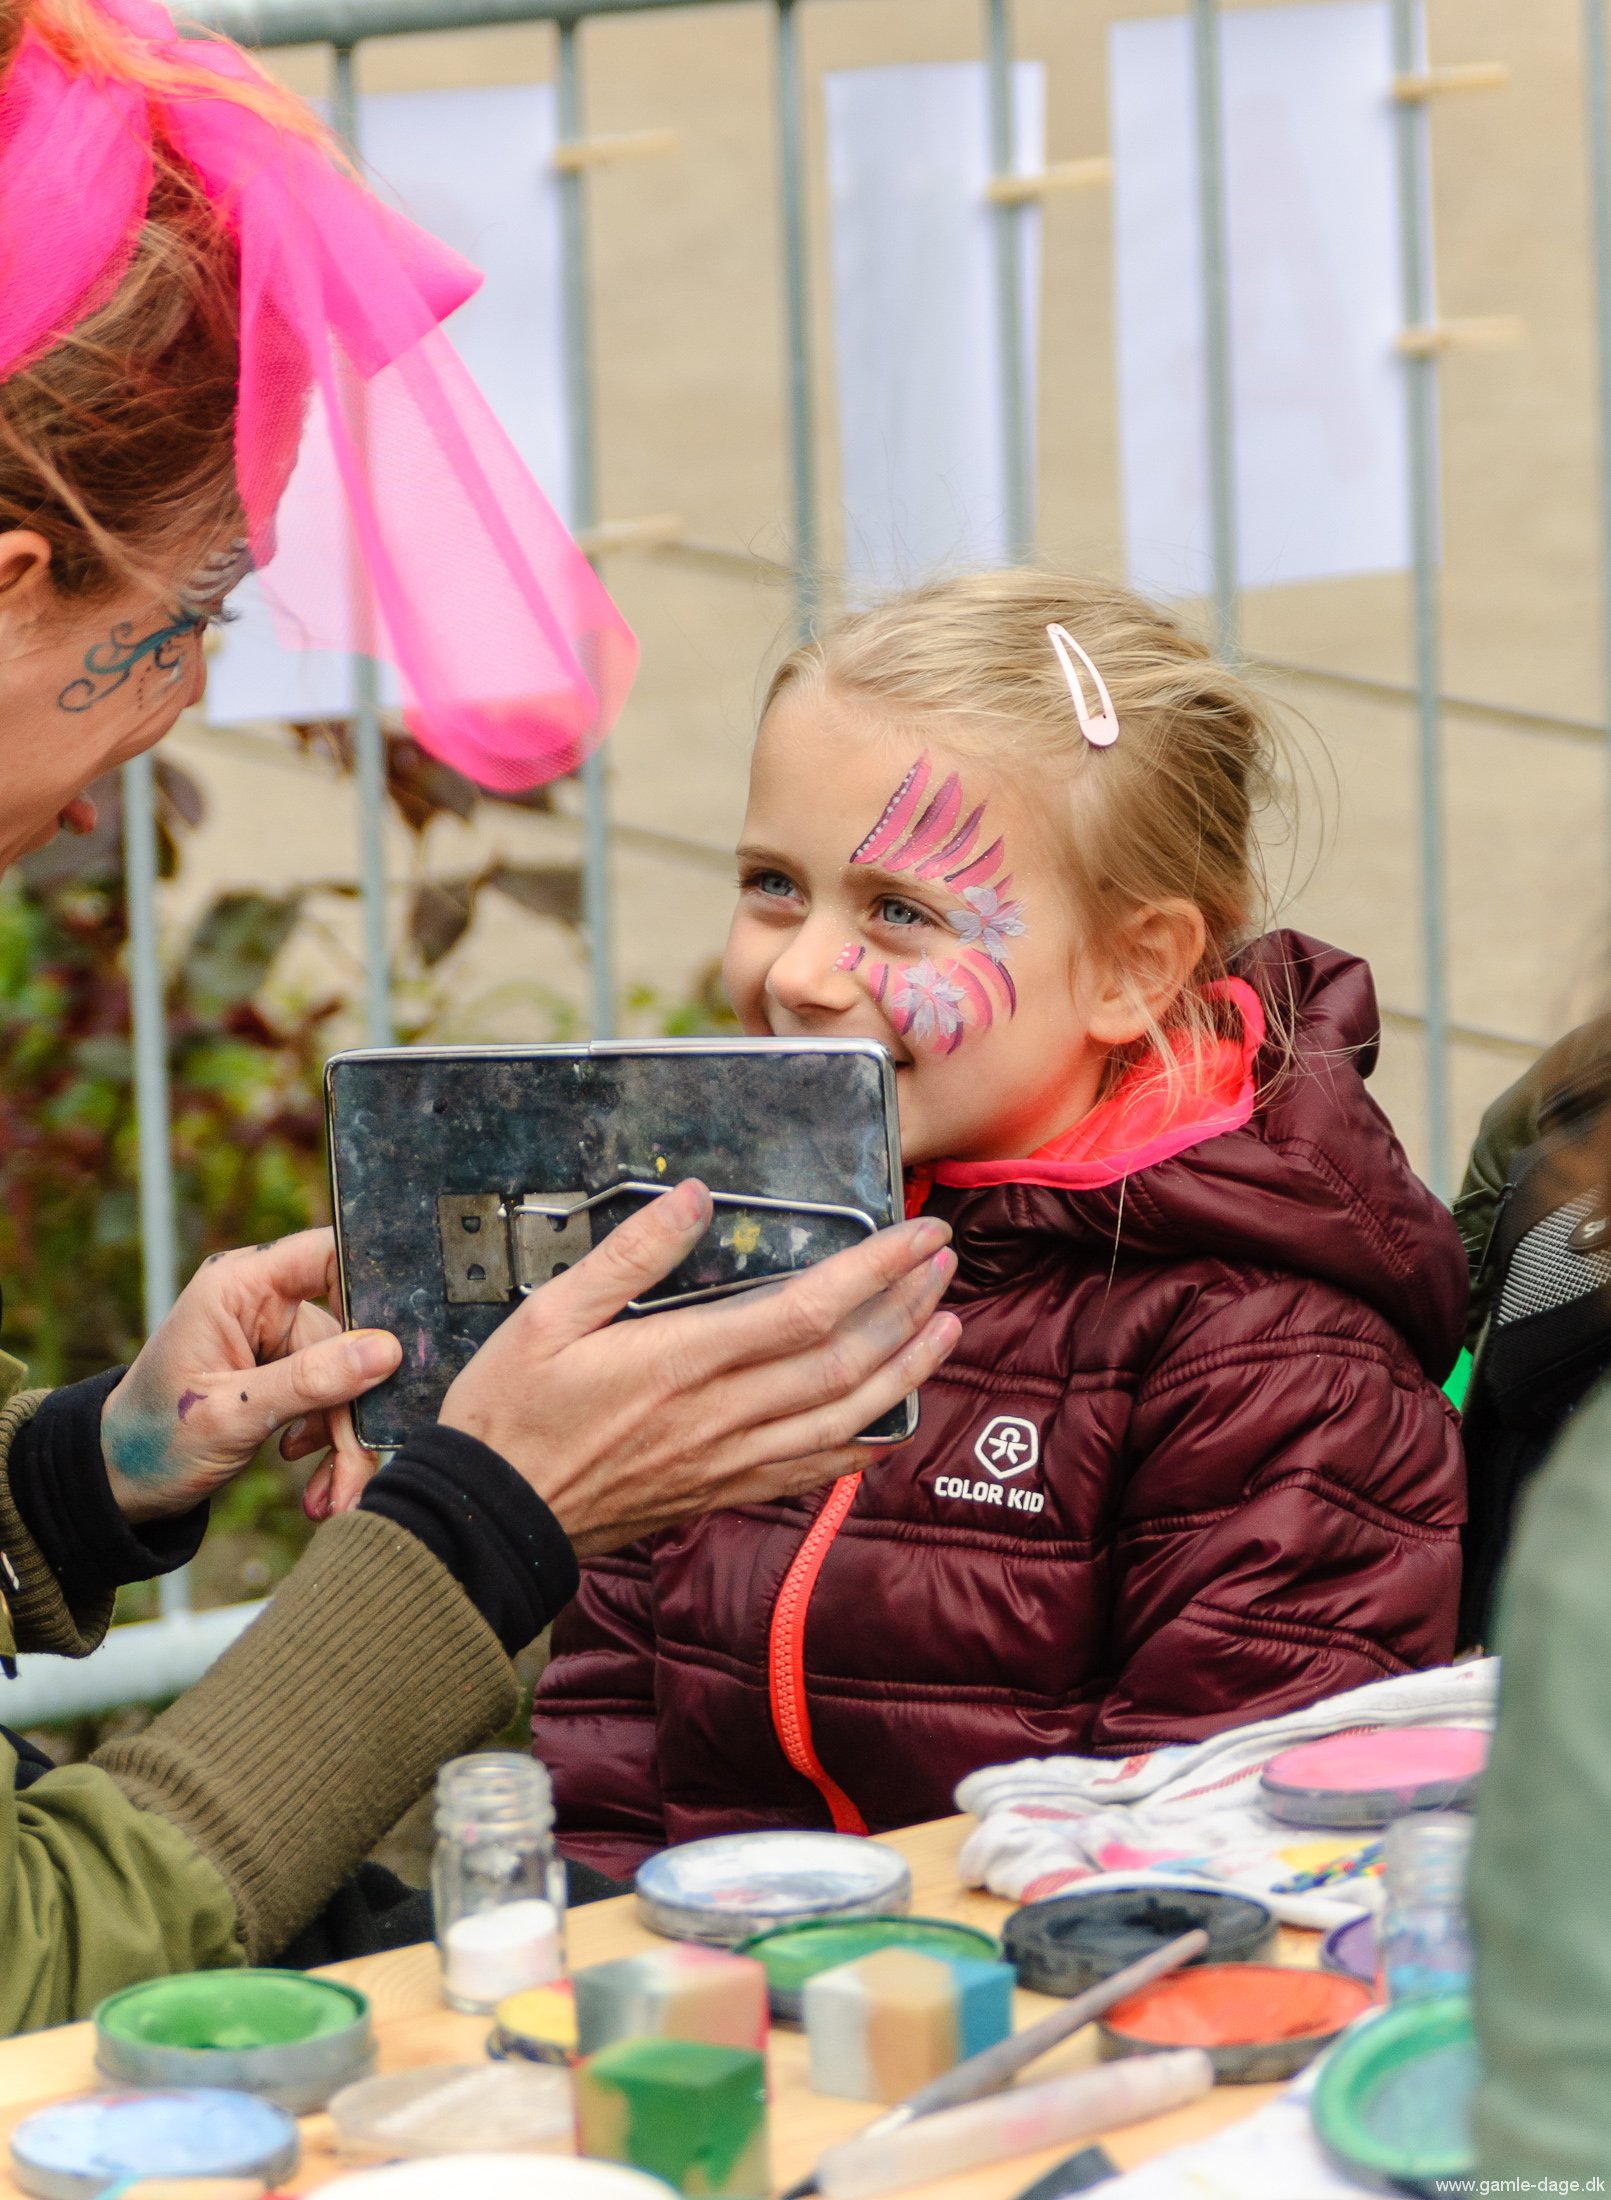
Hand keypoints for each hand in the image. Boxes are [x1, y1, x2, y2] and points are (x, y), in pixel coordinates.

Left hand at [101, 1230, 401, 1523]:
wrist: (120, 1486)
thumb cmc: (152, 1440)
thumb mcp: (232, 1415)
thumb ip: (309, 1381)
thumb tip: (386, 1351)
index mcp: (240, 1286)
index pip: (326, 1254)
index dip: (371, 1285)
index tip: (401, 1341)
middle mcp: (265, 1303)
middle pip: (350, 1335)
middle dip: (356, 1408)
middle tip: (357, 1466)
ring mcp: (277, 1340)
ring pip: (348, 1379)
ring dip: (347, 1443)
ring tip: (336, 1497)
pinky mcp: (286, 1375)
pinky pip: (334, 1400)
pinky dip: (334, 1447)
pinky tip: (318, 1487)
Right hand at [439, 1178, 959, 1556]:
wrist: (491, 1520)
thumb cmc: (511, 1413)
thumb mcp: (548, 1315)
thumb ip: (627, 1254)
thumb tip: (695, 1198)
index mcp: (681, 1360)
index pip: (807, 1310)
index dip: (875, 1269)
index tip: (917, 1234)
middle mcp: (719, 1415)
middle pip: (843, 1361)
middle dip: (906, 1308)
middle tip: (945, 1262)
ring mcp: (727, 1460)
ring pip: (844, 1417)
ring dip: (905, 1371)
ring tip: (947, 1326)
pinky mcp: (721, 1492)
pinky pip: (811, 1472)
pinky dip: (862, 1446)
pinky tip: (892, 1423)